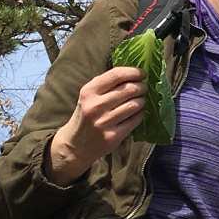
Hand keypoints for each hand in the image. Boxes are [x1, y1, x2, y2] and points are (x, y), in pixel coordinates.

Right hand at [48, 66, 145, 184]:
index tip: (142, 73)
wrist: (75, 145)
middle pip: (129, 89)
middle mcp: (95, 106)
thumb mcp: (89, 97)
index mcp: (89, 92)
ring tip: (140, 100)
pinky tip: (137, 113)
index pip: (116, 75)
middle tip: (143, 88)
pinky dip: (140, 114)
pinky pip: (136, 119)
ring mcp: (104, 121)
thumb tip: (134, 73)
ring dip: (142, 101)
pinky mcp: (113, 135)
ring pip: (135, 104)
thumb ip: (107, 84)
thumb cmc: (86, 116)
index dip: (133, 72)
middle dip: (141, 87)